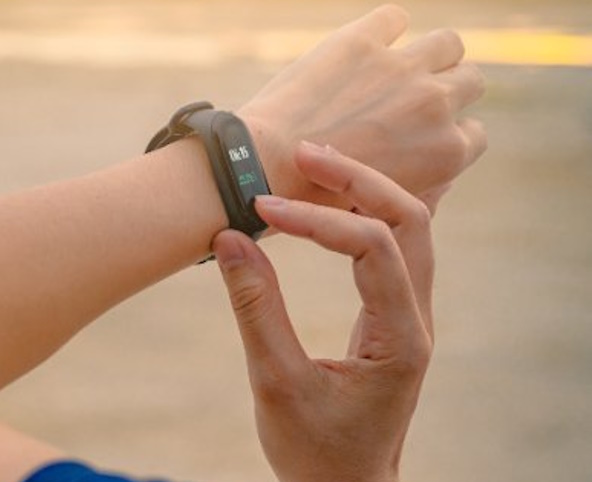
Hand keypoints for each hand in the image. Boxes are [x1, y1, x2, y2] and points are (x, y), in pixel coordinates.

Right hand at [213, 141, 437, 481]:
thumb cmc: (312, 454)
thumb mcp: (273, 382)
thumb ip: (255, 308)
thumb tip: (228, 239)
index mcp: (399, 338)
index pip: (372, 247)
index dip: (315, 220)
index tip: (260, 211)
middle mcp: (417, 321)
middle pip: (411, 218)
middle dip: (358, 179)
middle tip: (303, 153)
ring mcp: (411, 320)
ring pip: (409, 230)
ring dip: (365, 192)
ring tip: (312, 166)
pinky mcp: (393, 323)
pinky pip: (394, 251)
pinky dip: (364, 217)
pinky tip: (330, 202)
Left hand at [239, 4, 486, 210]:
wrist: (261, 170)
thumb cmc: (311, 201)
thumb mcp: (383, 208)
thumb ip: (418, 187)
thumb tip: (439, 176)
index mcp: (447, 154)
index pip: (474, 134)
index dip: (447, 133)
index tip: (421, 136)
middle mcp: (436, 105)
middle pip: (470, 81)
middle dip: (447, 89)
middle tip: (410, 99)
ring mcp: (402, 68)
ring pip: (447, 43)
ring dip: (429, 53)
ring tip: (395, 68)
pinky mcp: (362, 41)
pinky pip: (394, 17)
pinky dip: (384, 28)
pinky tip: (362, 47)